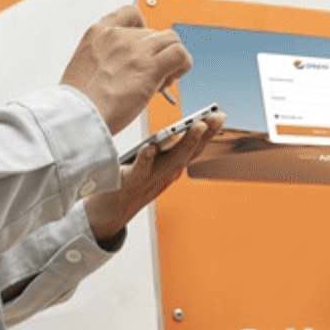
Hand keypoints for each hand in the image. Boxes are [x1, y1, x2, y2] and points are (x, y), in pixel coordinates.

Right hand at [60, 5, 191, 134]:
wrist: (77, 115)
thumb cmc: (79, 101)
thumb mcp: (82, 67)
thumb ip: (104, 60)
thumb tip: (126, 68)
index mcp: (98, 33)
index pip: (131, 13)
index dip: (144, 26)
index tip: (144, 44)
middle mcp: (119, 36)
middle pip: (154, 32)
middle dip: (157, 53)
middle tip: (152, 74)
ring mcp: (136, 49)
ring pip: (172, 40)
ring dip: (172, 57)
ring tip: (164, 78)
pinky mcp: (150, 67)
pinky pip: (180, 54)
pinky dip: (182, 65)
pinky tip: (171, 79)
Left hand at [84, 111, 226, 240]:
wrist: (110, 214)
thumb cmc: (131, 184)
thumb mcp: (154, 166)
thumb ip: (164, 149)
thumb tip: (172, 130)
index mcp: (170, 167)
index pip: (193, 148)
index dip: (208, 132)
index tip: (219, 115)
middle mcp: (164, 174)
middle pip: (187, 153)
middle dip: (203, 134)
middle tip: (213, 118)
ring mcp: (149, 180)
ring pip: (170, 161)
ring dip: (184, 144)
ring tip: (194, 126)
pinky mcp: (129, 183)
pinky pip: (139, 170)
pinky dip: (146, 159)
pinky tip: (150, 147)